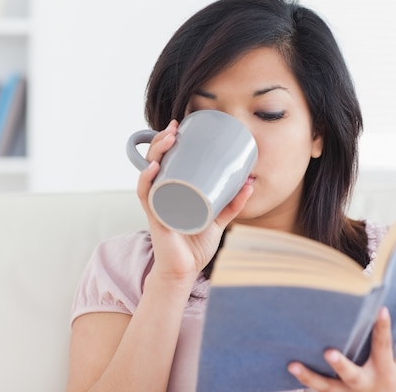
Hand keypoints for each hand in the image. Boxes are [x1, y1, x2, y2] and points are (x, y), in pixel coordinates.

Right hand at [137, 119, 253, 281]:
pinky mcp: (155, 217)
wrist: (185, 271)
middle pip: (154, 161)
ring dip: (155, 153)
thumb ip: (232, 203)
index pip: (164, 161)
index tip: (179, 125)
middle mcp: (160, 194)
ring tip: (168, 140)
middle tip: (174, 129)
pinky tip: (153, 169)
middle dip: (161, 141)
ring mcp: (156, 205)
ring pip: (148, 173)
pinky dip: (147, 181)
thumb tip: (249, 181)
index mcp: (171, 190)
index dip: (167, 141)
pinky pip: (146, 196)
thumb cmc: (195, 245)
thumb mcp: (218, 219)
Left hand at [287, 307, 395, 391]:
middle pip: (351, 374)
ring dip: (309, 377)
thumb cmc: (392, 377)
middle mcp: (366, 384)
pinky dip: (304, 385)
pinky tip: (287, 374)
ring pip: (327, 387)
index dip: (382, 328)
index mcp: (385, 371)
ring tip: (292, 365)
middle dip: (340, 364)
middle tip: (328, 352)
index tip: (380, 310)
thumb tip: (375, 308)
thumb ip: (388, 343)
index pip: (383, 346)